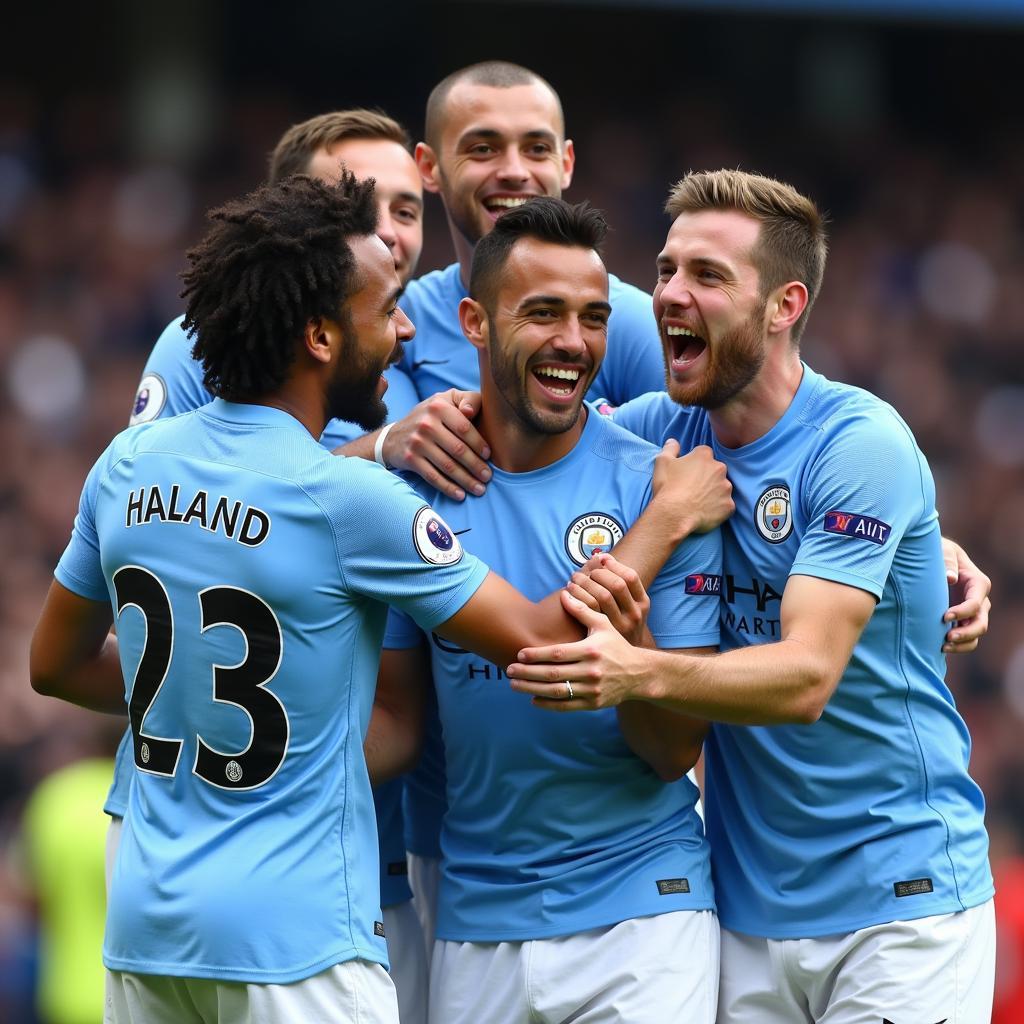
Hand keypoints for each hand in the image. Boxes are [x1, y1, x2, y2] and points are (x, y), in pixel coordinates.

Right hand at [384, 390, 490, 500]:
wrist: (395, 435)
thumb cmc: (430, 417)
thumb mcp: (447, 400)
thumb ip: (467, 399)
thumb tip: (471, 411)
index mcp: (439, 407)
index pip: (464, 428)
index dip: (479, 444)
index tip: (489, 456)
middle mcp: (426, 424)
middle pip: (458, 449)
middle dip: (476, 466)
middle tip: (487, 477)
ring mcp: (417, 442)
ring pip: (447, 466)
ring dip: (466, 480)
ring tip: (480, 489)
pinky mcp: (410, 459)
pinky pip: (433, 477)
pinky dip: (448, 488)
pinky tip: (460, 495)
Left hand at [507, 590, 654, 710]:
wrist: (639, 673)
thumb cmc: (617, 646)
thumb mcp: (603, 625)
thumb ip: (582, 610)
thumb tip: (564, 593)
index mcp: (590, 650)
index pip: (557, 654)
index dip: (536, 655)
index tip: (519, 654)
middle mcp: (591, 671)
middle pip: (553, 674)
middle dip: (528, 673)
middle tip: (509, 670)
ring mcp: (592, 690)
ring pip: (556, 692)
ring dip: (532, 689)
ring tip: (515, 685)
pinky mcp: (593, 704)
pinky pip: (566, 706)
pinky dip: (548, 704)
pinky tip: (533, 699)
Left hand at [566, 553, 649, 645]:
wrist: (628, 664)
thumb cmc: (624, 626)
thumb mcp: (631, 608)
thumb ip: (620, 585)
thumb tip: (600, 555)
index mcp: (643, 604)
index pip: (630, 576)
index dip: (614, 564)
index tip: (600, 559)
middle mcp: (634, 615)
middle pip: (616, 584)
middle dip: (597, 573)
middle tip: (582, 572)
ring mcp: (620, 627)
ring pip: (601, 596)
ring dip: (584, 583)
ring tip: (572, 580)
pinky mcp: (604, 635)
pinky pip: (587, 612)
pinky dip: (575, 598)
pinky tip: (567, 595)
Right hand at [652, 441, 733, 536]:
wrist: (673, 515)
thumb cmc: (667, 487)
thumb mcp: (662, 462)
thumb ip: (670, 448)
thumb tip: (673, 442)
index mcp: (704, 456)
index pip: (704, 454)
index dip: (695, 463)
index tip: (687, 473)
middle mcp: (719, 469)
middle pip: (715, 470)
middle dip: (707, 477)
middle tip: (692, 488)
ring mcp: (726, 488)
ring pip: (722, 488)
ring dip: (713, 492)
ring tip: (698, 502)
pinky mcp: (729, 506)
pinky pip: (725, 505)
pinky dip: (717, 508)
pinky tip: (704, 512)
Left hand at [941, 538, 990, 653]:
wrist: (932, 560)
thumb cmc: (938, 552)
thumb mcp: (943, 550)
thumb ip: (947, 561)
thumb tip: (951, 578)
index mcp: (977, 583)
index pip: (975, 603)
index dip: (963, 612)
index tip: (944, 616)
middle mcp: (979, 600)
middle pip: (981, 623)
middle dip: (966, 632)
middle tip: (947, 637)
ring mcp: (972, 612)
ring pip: (976, 634)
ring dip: (963, 643)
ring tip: (944, 646)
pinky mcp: (962, 620)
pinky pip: (967, 639)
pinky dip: (958, 646)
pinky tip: (941, 648)